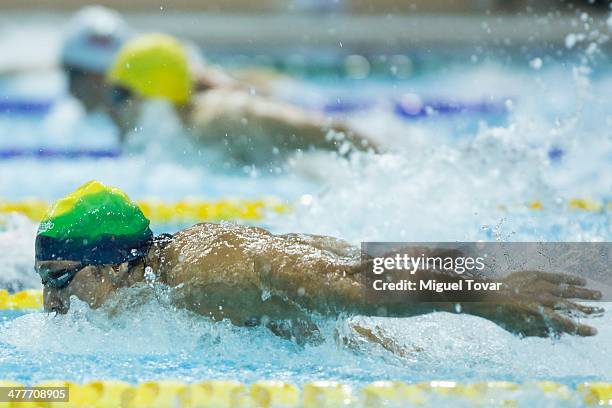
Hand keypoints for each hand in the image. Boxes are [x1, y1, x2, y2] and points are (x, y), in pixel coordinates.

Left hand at [471, 271, 602, 336]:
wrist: (488, 295)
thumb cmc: (503, 316)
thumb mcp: (520, 330)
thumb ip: (541, 331)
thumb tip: (560, 333)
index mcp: (540, 316)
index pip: (567, 325)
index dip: (581, 329)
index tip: (593, 331)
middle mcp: (544, 301)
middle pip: (572, 306)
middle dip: (588, 310)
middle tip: (600, 311)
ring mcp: (541, 287)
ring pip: (569, 290)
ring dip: (585, 293)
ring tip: (598, 296)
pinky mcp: (536, 275)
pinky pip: (558, 276)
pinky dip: (571, 279)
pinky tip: (581, 281)